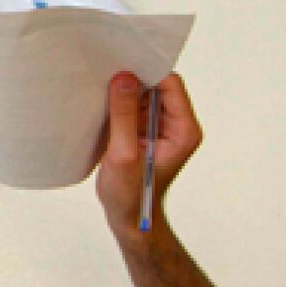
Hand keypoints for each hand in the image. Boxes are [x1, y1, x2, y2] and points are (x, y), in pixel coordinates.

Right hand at [95, 72, 201, 238]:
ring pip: (143, 94)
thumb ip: (124, 115)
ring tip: (101, 97)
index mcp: (184, 129)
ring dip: (122, 94)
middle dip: (133, 81)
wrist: (129, 219)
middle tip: (106, 78)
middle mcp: (176, 124)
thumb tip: (124, 77)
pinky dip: (117, 105)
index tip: (120, 68)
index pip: (170, 85)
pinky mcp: (143, 131)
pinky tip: (101, 109)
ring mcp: (160, 127)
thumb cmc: (131, 194)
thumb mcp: (124, 154)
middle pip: (157, 86)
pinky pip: (132, 106)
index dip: (147, 73)